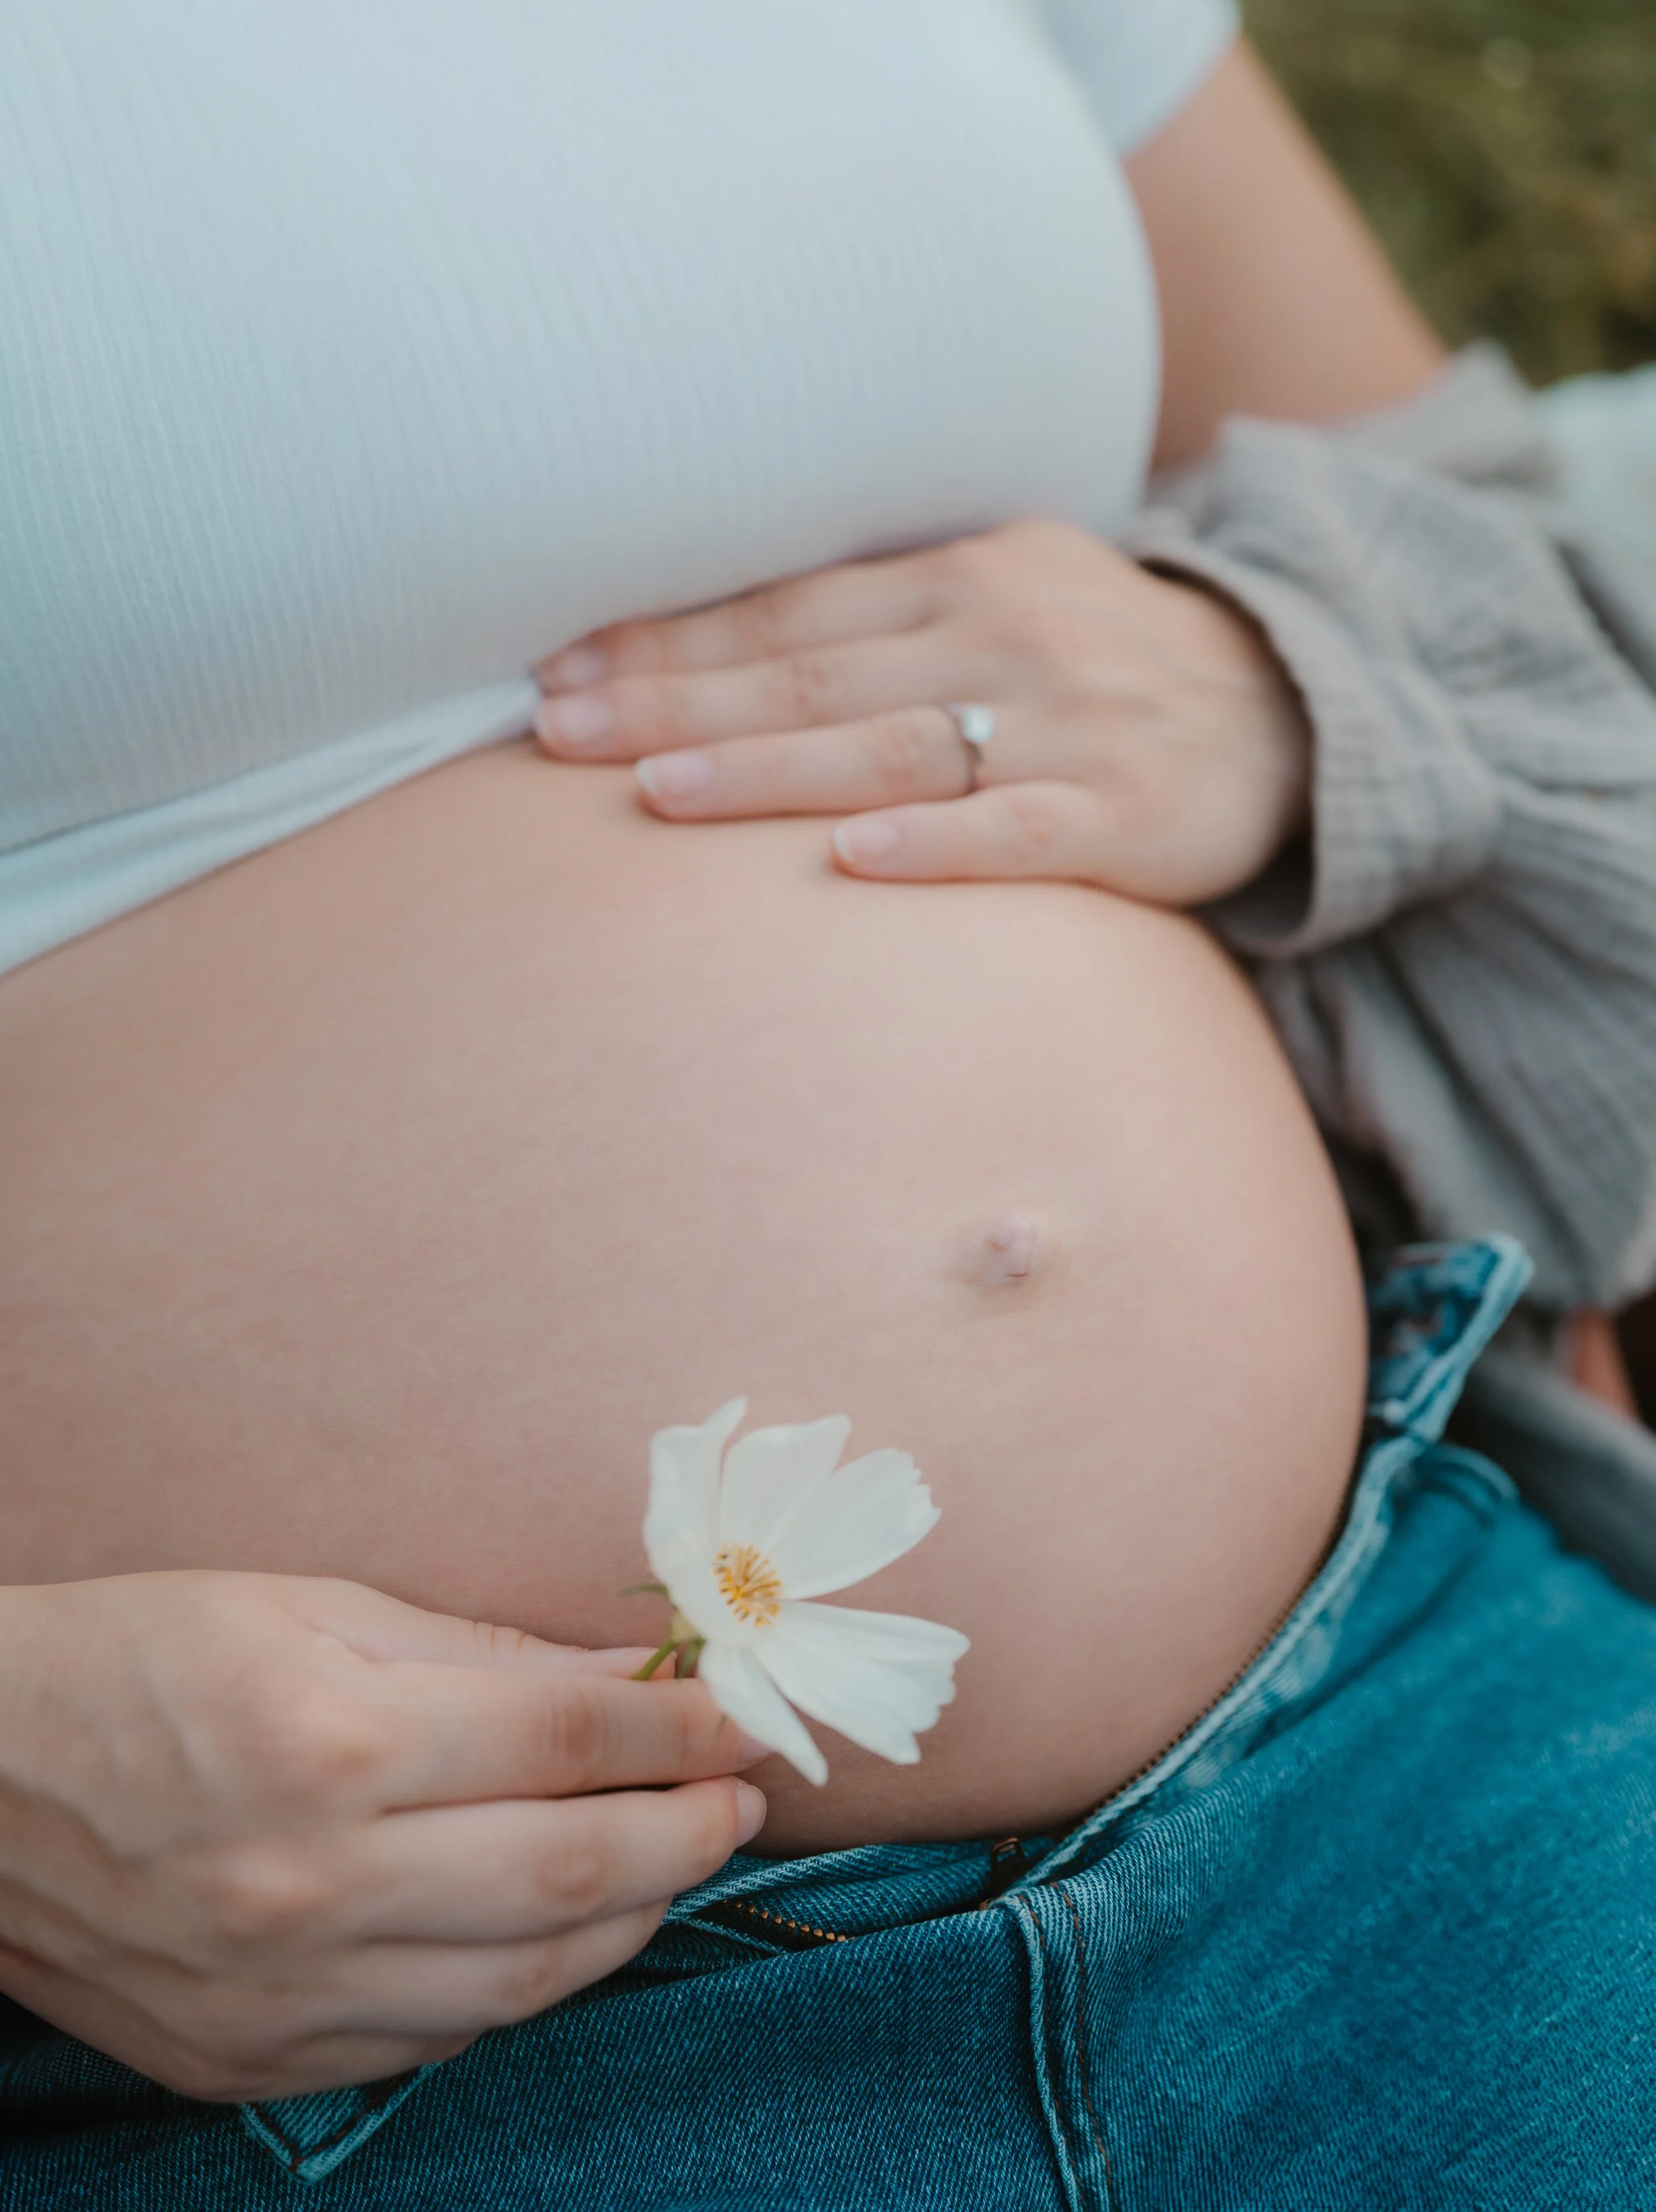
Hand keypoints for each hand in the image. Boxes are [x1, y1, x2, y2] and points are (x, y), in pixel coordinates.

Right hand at [0, 1573, 765, 2101]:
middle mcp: (309, 1883)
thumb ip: (478, 1650)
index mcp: (325, 1740)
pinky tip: (562, 1932)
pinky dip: (525, 1987)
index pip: (562, 1733)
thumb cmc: (137, 1660)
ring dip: (630, 1917)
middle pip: (568, 1868)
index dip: (674, 1721)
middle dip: (685, 1829)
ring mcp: (280, 1992)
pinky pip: (436, 2040)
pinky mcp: (251, 2060)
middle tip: (741, 1794)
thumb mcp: (305, 1607)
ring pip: (523, 1980)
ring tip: (675, 1859)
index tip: (736, 1710)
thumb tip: (628, 1668)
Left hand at [534, 519, 1309, 904]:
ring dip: (768, 769)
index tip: (557, 672)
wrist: (1286, 706)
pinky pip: (1017, 833)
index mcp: (958, 576)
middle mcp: (1002, 636)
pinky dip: (935, 845)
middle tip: (558, 732)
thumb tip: (706, 643)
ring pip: (891, 747)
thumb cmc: (1096, 661)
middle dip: (675, 702)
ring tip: (656, 791)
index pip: (784, 611)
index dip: (667, 641)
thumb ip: (875, 618)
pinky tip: (852, 860)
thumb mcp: (998, 595)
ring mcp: (1065, 725)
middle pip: (811, 676)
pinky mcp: (1122, 814)